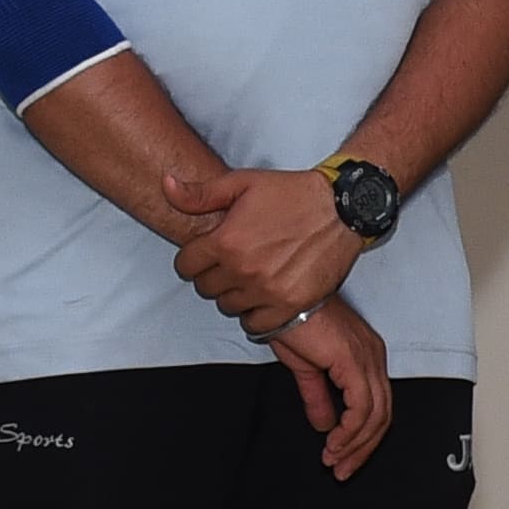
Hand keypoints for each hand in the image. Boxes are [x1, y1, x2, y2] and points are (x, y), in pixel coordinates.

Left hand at [162, 163, 366, 331]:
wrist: (342, 208)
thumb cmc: (293, 193)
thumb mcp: (242, 183)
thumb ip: (200, 194)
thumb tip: (166, 186)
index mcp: (226, 241)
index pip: (185, 266)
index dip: (192, 259)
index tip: (205, 255)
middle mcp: (243, 270)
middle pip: (206, 289)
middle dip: (212, 276)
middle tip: (230, 264)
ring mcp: (267, 291)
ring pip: (229, 307)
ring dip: (234, 295)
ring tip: (249, 278)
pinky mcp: (290, 305)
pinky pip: (257, 325)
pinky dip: (256, 314)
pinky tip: (263, 296)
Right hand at [272, 293, 393, 478]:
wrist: (282, 301)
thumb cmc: (293, 320)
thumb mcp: (306, 368)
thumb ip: (318, 397)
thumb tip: (324, 423)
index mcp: (366, 356)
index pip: (376, 405)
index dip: (362, 436)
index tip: (343, 457)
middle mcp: (373, 357)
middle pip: (382, 415)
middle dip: (362, 448)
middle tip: (343, 469)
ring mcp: (367, 359)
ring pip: (375, 416)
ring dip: (355, 445)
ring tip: (335, 461)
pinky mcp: (354, 362)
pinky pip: (361, 408)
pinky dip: (349, 431)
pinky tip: (334, 443)